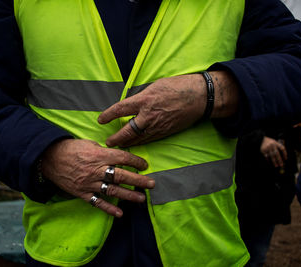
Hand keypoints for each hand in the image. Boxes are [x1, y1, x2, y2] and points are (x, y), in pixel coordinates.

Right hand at [41, 139, 154, 216]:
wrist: (49, 159)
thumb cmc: (71, 148)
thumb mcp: (89, 144)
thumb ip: (105, 152)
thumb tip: (118, 157)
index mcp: (100, 155)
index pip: (123, 158)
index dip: (136, 162)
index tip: (145, 165)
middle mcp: (97, 170)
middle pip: (122, 176)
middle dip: (139, 180)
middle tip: (152, 184)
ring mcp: (90, 183)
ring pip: (113, 191)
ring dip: (128, 195)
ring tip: (141, 198)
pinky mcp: (82, 193)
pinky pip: (97, 202)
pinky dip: (108, 209)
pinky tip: (119, 214)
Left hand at [98, 71, 238, 146]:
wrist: (199, 97)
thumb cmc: (177, 87)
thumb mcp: (154, 86)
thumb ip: (142, 96)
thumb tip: (132, 103)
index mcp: (144, 100)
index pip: (120, 109)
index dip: (108, 115)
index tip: (101, 119)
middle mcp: (148, 115)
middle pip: (127, 130)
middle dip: (116, 138)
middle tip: (108, 142)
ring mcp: (158, 126)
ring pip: (138, 138)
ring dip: (127, 143)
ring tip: (118, 145)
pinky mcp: (165, 132)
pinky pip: (149, 139)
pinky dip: (140, 142)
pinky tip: (135, 144)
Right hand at [260, 136, 287, 167]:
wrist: (261, 139)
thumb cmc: (269, 142)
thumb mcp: (275, 142)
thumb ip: (278, 146)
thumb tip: (282, 155)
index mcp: (276, 143)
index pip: (282, 148)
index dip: (284, 153)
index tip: (285, 158)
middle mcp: (272, 145)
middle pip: (277, 153)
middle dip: (279, 160)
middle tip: (281, 164)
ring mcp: (267, 148)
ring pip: (272, 156)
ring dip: (274, 161)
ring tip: (276, 165)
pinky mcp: (263, 150)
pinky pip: (266, 156)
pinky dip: (268, 160)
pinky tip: (270, 163)